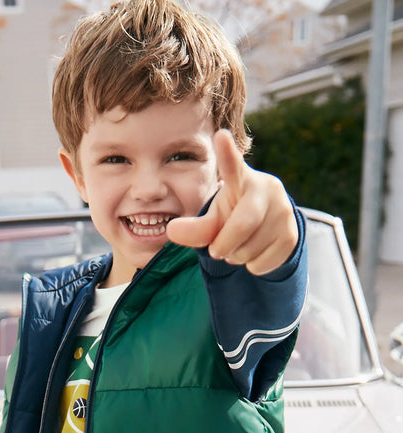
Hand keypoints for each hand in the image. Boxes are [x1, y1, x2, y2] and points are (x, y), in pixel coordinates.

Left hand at [166, 130, 298, 274]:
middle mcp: (268, 189)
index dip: (227, 153)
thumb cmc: (234, 216)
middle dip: (224, 244)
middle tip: (216, 250)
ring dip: (236, 257)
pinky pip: (261, 263)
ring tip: (239, 246)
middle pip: (243, 225)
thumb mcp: (213, 218)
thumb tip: (170, 231)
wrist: (267, 229)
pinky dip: (251, 266)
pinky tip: (255, 252)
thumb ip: (193, 227)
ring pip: (250, 249)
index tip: (220, 136)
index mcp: (242, 179)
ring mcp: (283, 212)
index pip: (233, 166)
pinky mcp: (292, 236)